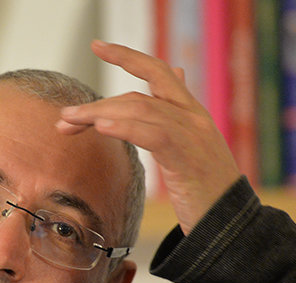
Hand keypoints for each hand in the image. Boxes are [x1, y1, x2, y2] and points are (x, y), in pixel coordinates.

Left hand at [57, 40, 240, 234]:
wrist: (230, 224)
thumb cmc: (204, 189)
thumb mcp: (190, 144)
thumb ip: (177, 113)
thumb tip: (177, 72)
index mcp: (191, 112)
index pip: (158, 72)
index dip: (127, 57)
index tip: (98, 46)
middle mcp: (193, 117)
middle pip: (137, 96)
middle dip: (96, 104)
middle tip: (65, 117)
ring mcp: (193, 135)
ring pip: (139, 110)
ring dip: (98, 115)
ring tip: (70, 122)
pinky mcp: (188, 158)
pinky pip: (154, 134)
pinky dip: (126, 127)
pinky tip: (102, 128)